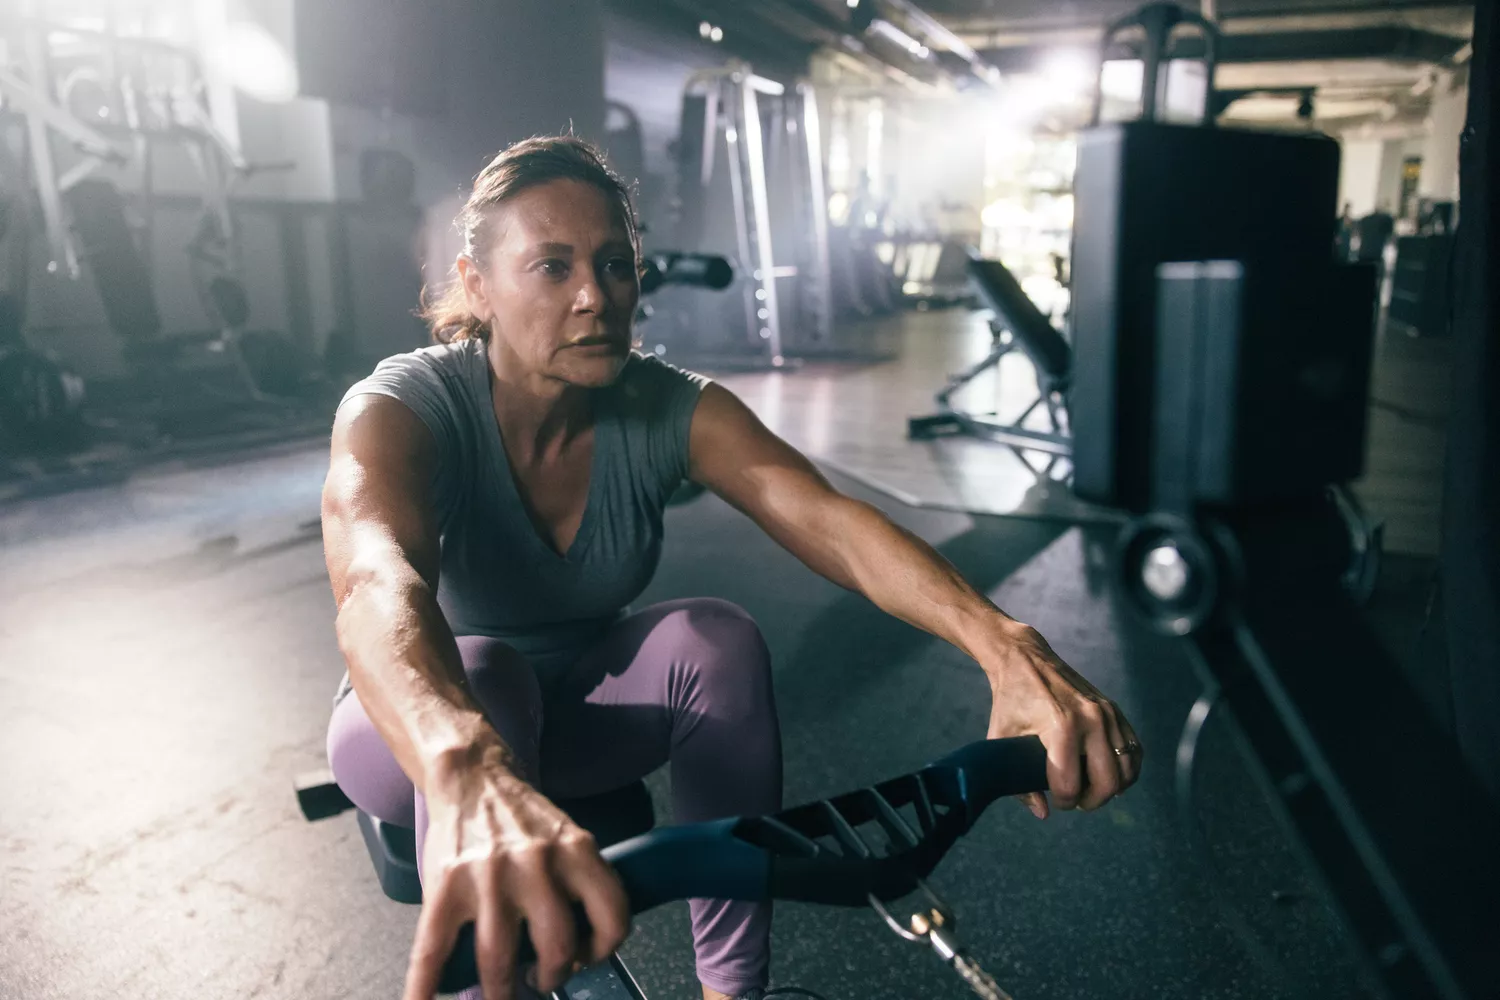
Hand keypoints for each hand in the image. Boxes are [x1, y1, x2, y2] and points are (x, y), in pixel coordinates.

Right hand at [403, 743, 630, 999]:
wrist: (473, 778)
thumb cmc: (522, 818)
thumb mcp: (567, 838)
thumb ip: (580, 882)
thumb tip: (586, 944)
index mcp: (574, 851)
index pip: (610, 914)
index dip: (605, 948)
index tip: (590, 959)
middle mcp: (535, 863)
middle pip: (556, 945)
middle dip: (551, 976)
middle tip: (542, 980)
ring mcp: (488, 876)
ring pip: (500, 959)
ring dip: (503, 991)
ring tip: (503, 992)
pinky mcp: (446, 885)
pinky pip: (434, 949)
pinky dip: (425, 986)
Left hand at [981, 623, 1142, 818]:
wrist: (1025, 660)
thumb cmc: (1010, 702)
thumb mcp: (1001, 740)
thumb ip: (1017, 781)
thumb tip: (1043, 812)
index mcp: (1060, 727)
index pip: (1071, 786)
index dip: (1062, 802)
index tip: (1054, 800)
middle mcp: (1090, 719)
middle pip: (1107, 783)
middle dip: (1091, 801)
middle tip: (1075, 801)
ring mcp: (1107, 713)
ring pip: (1127, 770)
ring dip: (1112, 789)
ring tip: (1091, 789)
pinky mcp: (1114, 710)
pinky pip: (1134, 750)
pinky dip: (1127, 770)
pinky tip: (1111, 776)